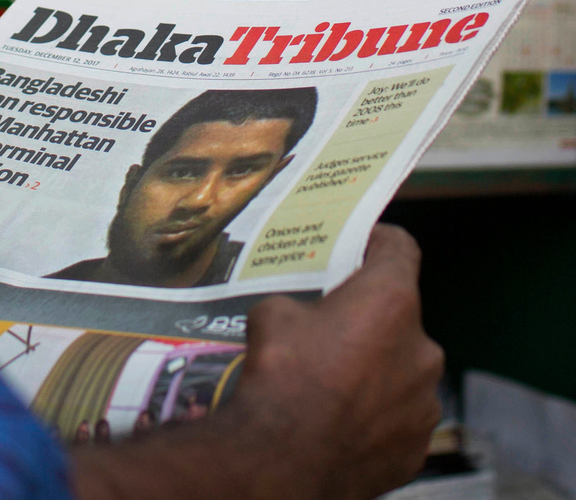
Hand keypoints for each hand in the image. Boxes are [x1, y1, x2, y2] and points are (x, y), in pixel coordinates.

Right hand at [71, 224, 443, 499]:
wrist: (283, 456)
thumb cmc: (282, 374)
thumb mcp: (271, 314)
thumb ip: (297, 306)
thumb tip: (295, 318)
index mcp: (390, 301)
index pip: (400, 249)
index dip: (378, 240)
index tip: (362, 241)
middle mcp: (422, 348)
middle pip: (400, 317)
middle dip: (370, 321)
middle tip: (331, 329)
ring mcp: (424, 402)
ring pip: (402, 373)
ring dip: (376, 372)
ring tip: (332, 385)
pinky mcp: (416, 446)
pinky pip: (397, 420)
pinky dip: (375, 417)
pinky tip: (340, 423)